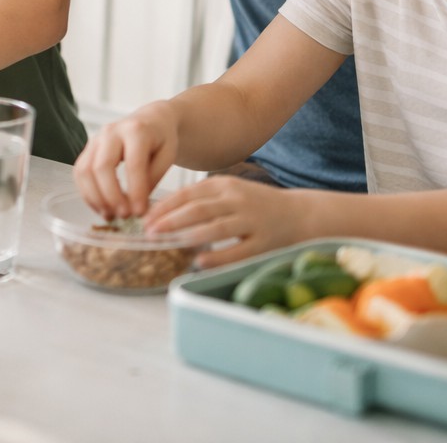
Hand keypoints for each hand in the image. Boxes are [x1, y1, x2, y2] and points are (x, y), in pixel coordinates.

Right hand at [72, 101, 178, 219]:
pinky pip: (79, 174)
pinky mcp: (87, 150)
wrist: (150, 120)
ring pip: (85, 171)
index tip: (140, 212)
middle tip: (124, 216)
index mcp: (136, 130)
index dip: (135, 191)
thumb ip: (152, 178)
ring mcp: (95, 139)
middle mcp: (111, 132)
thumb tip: (136, 206)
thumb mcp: (167, 156)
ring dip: (96, 198)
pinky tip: (102, 207)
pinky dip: (88, 194)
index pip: (132, 164)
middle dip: (111, 196)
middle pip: (102, 167)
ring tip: (111, 215)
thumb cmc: (161, 139)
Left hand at [144, 176, 309, 268]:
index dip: (165, 206)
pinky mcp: (263, 243)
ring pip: (216, 228)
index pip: (189, 194)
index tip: (145, 218)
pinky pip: (237, 251)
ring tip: (167, 244)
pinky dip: (217, 256)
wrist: (300, 214)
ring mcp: (252, 221)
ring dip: (189, 236)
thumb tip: (163, 214)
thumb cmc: (256, 205)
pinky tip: (199, 261)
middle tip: (150, 232)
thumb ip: (202, 200)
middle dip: (170, 221)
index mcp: (225, 185)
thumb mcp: (229, 193)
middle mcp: (238, 200)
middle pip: (198, 209)